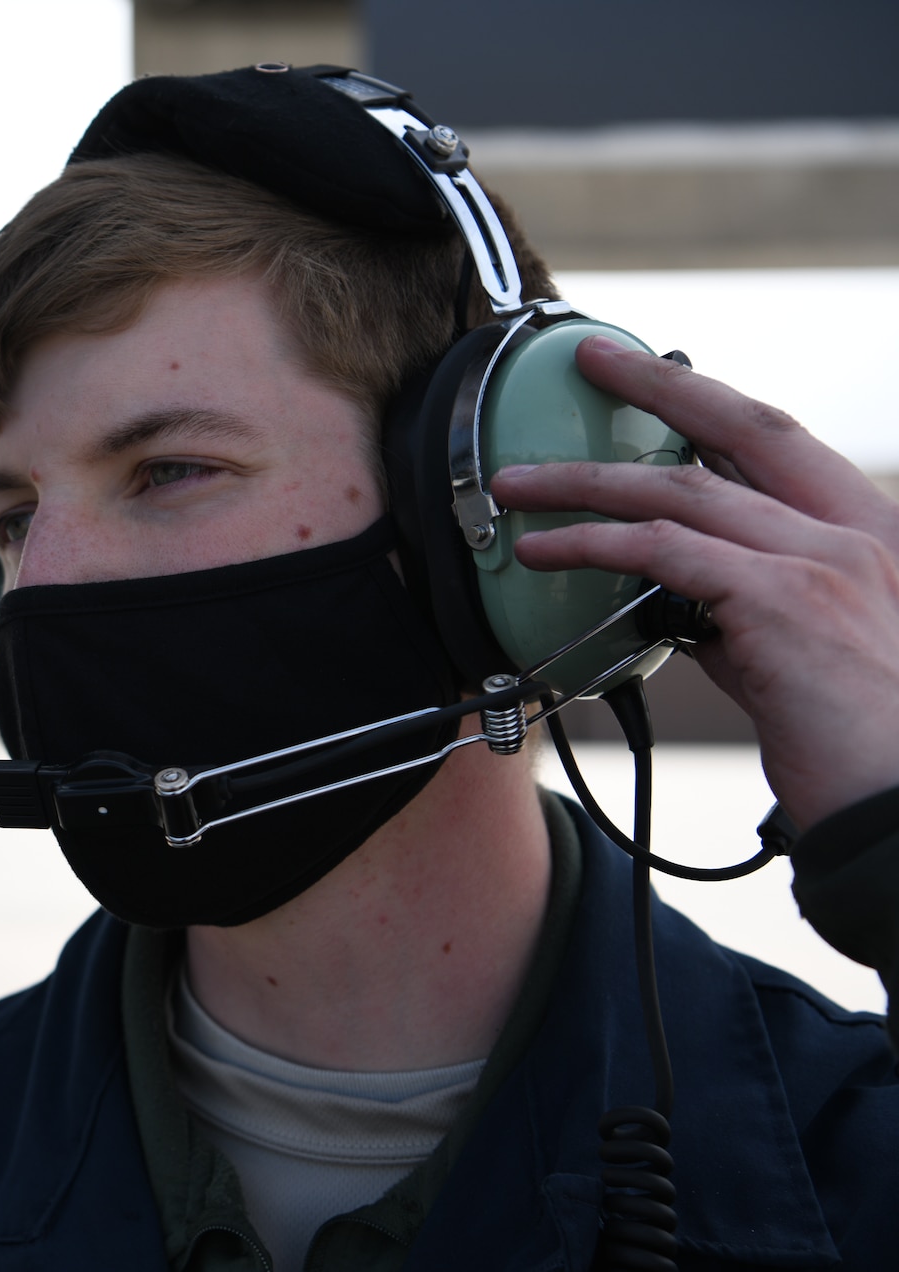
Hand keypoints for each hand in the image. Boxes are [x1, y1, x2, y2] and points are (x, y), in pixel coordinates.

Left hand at [489, 335, 898, 830]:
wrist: (897, 806)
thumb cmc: (852, 741)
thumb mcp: (797, 651)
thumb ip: (741, 607)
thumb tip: (669, 595)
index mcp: (868, 531)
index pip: (777, 439)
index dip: (708, 395)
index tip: (647, 366)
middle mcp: (856, 530)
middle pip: (739, 428)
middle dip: (658, 383)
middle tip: (590, 359)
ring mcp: (824, 560)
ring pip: (683, 488)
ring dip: (587, 481)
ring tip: (517, 483)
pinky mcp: (781, 601)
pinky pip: (663, 551)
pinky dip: (593, 544)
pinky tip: (542, 551)